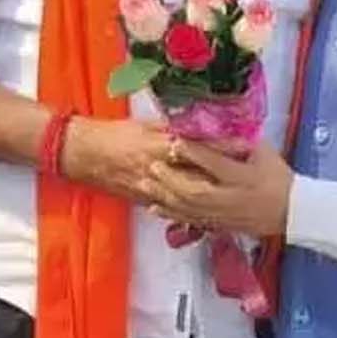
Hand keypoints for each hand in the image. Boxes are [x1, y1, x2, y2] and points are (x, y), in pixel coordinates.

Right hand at [57, 118, 237, 208]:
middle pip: (199, 177)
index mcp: (160, 146)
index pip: (199, 148)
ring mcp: (153, 189)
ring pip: (188, 197)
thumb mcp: (147, 125)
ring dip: (212, 197)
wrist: (85, 156)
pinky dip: (192, 211)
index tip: (245, 146)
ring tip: (238, 195)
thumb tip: (201, 125)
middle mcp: (159, 170)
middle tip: (251, 176)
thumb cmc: (117, 134)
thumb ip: (173, 128)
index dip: (223, 148)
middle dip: (224, 178)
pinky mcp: (146, 202)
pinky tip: (212, 212)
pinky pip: (174, 209)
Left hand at [148, 140, 292, 236]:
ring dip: (165, 196)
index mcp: (243, 177)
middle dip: (171, 179)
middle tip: (152, 165)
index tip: (175, 141)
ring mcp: (223, 214)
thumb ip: (240, 141)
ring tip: (147, 184)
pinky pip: (191, 220)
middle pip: (195, 190)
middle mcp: (231, 197)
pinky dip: (171, 214)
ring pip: (189, 208)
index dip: (194, 153)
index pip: (215, 164)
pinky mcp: (218, 225)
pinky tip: (155, 207)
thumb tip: (216, 127)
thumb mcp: (265, 152)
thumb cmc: (279, 178)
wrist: (292, 212)